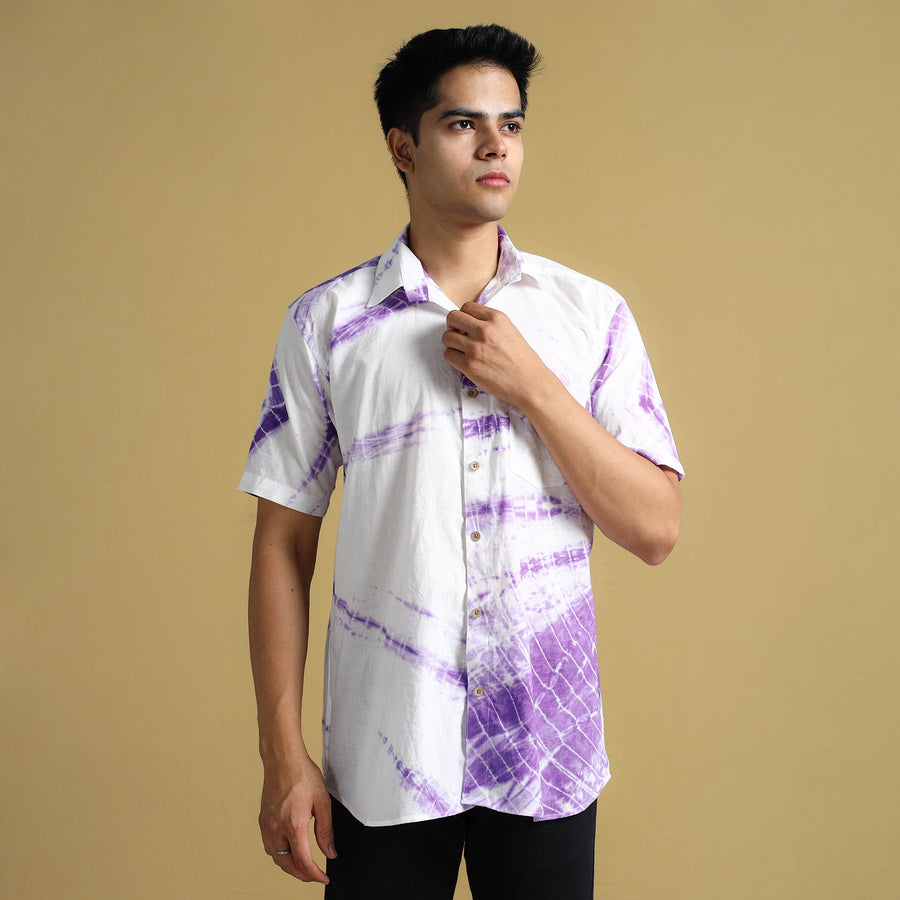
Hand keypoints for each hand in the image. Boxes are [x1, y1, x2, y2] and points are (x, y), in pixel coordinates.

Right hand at [258, 754, 335, 882]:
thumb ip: (326, 830)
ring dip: (290, 866)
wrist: (283, 759)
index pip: (303, 861)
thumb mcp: (322, 801)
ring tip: (304, 866)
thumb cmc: (303, 775)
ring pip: (276, 858)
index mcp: (293, 825)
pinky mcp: (263, 820)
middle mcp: (276, 829)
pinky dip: (280, 855)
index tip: (324, 877)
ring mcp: (267, 825)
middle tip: (316, 875)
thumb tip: (330, 852)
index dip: (314, 874)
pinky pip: (270, 847)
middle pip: (287, 865)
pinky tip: (289, 851)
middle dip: (302, 875)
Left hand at [442, 302, 547, 406]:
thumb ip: (491, 324)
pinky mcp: (469, 365)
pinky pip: (448, 355)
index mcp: (496, 318)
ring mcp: (475, 348)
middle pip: (453, 317)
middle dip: (453, 326)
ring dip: (451, 343)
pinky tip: (463, 361)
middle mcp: (485, 330)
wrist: (530, 382)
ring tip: (461, 350)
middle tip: (459, 335)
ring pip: (447, 337)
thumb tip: (471, 323)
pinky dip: (452, 357)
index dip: (464, 316)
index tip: (466, 325)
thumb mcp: (511, 331)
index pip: (467, 306)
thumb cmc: (524, 360)